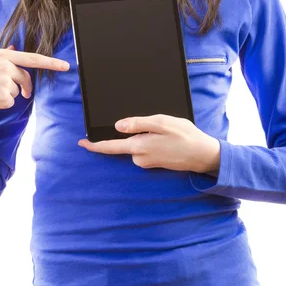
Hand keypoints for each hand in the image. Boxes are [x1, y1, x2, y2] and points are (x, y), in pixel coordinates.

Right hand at [0, 44, 69, 118]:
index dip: (52, 63)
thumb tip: (15, 48)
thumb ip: (5, 55)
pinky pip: (11, 102)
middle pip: (25, 79)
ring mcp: (4, 81)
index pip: (34, 59)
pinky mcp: (2, 96)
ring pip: (17, 91)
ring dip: (6, 94)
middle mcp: (6, 66)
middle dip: (23, 86)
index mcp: (5, 56)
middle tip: (11, 89)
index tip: (66, 66)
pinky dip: (2, 103)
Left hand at [78, 114, 220, 173]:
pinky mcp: (155, 163)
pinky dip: (152, 141)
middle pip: (125, 143)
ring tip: (166, 131)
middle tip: (155, 126)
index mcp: (139, 146)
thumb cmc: (185, 136)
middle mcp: (140, 157)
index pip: (111, 147)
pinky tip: (167, 138)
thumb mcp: (161, 122)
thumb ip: (138, 124)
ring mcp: (148, 162)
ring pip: (137, 145)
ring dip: (145, 136)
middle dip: (133, 132)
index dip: (95, 145)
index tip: (82, 143)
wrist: (203, 155)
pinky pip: (146, 149)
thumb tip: (118, 126)